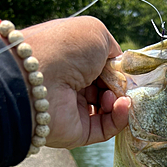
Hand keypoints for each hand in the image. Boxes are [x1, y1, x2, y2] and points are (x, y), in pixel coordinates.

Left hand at [20, 17, 129, 148]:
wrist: (38, 78)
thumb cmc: (66, 47)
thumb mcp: (95, 33)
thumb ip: (113, 49)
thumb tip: (120, 68)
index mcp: (72, 61)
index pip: (102, 69)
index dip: (118, 71)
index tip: (128, 71)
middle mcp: (72, 86)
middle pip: (107, 90)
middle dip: (121, 88)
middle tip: (126, 85)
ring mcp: (75, 110)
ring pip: (109, 111)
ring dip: (120, 102)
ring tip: (118, 96)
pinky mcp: (79, 132)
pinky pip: (106, 129)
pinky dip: (119, 118)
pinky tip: (122, 105)